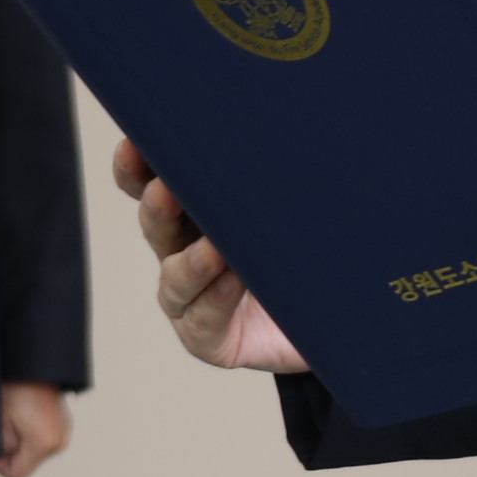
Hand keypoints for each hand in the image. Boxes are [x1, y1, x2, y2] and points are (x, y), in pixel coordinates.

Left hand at [0, 382, 72, 476]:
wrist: (33, 366)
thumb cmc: (15, 387)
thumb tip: (1, 457)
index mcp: (43, 444)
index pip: (17, 474)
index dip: (0, 466)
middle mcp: (59, 442)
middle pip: (27, 464)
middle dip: (11, 453)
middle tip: (3, 429)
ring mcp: (64, 433)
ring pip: (35, 453)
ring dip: (22, 443)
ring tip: (15, 420)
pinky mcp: (64, 425)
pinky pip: (44, 441)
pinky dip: (31, 436)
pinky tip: (25, 418)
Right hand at [114, 142, 302, 376]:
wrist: (339, 322)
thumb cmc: (311, 257)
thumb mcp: (296, 209)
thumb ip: (276, 182)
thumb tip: (275, 137)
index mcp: (196, 212)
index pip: (151, 184)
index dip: (137, 167)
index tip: (136, 144)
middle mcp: (184, 252)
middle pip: (155, 225)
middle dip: (158, 206)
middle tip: (166, 189)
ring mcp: (192, 299)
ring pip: (174, 279)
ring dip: (190, 262)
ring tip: (213, 250)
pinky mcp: (209, 338)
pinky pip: (203, 320)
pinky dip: (216, 299)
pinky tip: (231, 282)